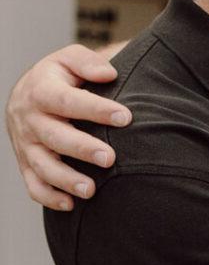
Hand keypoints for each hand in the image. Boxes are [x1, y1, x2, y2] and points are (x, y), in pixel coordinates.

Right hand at [5, 44, 127, 209]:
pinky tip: (71, 204)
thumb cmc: (60, 77)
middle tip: (109, 158)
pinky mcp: (26, 163)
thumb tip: (108, 74)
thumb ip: (88, 63)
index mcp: (41, 91)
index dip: (96, 109)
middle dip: (82, 149)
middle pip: (54, 137)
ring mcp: (26, 144)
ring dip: (66, 180)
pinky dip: (49, 197)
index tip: (125, 117)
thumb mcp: (69, 60)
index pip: (67, 101)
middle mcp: (30, 119)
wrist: (27, 94)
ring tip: (91, 190)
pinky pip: (33, 184)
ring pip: (42, 166)